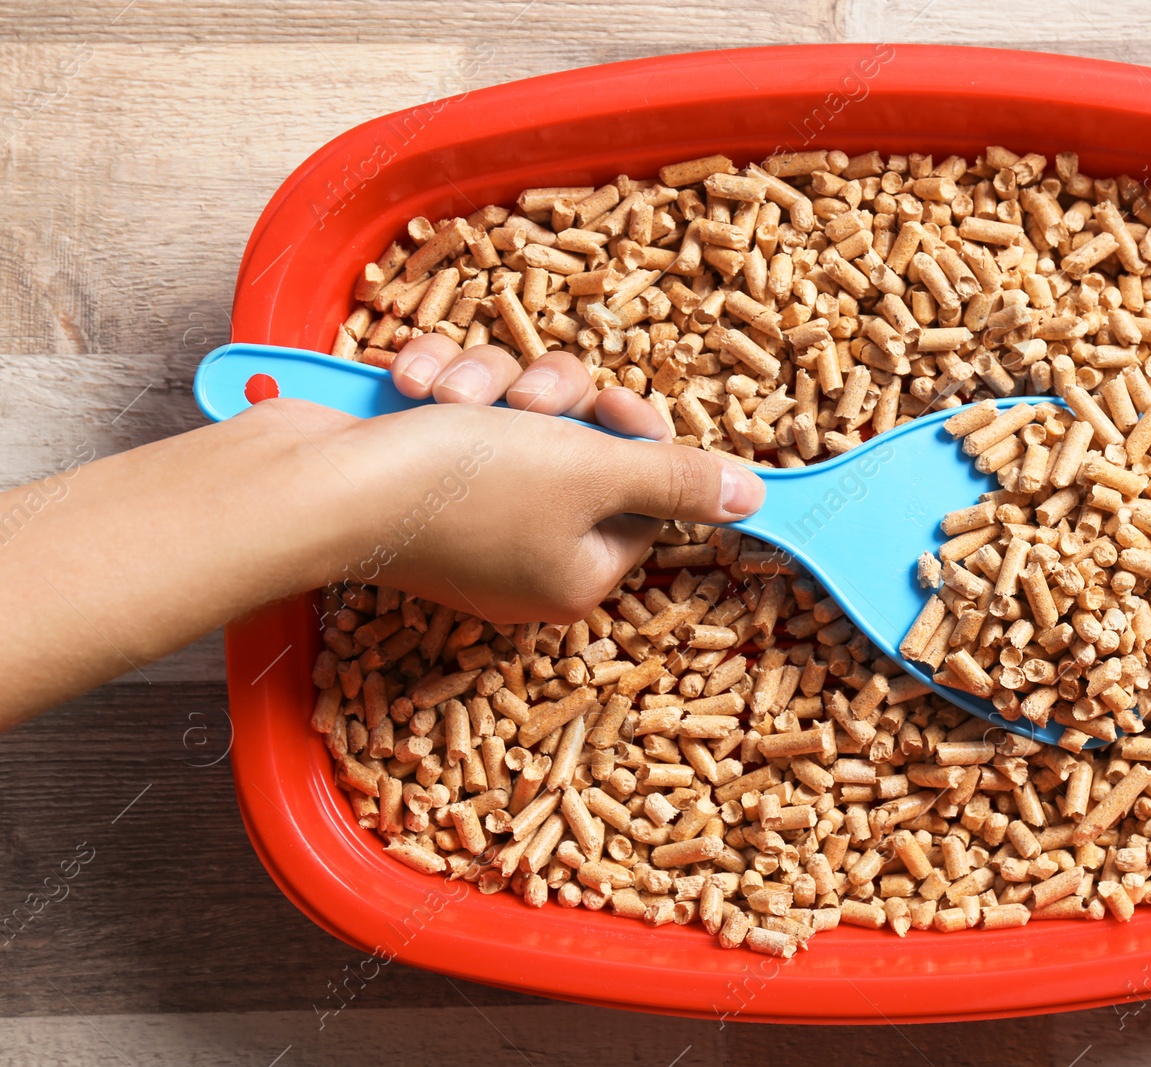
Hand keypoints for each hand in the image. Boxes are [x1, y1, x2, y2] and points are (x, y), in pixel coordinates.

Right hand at [312, 335, 764, 623]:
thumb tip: (749, 497)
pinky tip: (411, 388)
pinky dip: (436, 388)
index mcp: (579, 572)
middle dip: (554, 402)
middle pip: (582, 448)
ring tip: (449, 397)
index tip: (609, 409)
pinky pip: (456, 412)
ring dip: (489, 386)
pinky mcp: (416, 474)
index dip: (632, 437)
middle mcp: (526, 552)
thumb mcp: (592, 473)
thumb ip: (675, 480)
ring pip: (518, 415)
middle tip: (528, 403)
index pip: (645, 495)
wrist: (311, 481)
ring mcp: (466, 515)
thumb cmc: (461, 484)